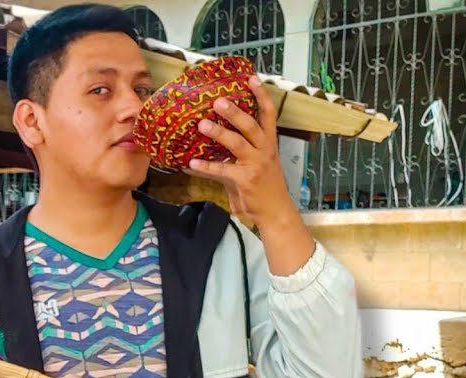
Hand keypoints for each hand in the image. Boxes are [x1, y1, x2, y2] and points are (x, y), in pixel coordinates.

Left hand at [184, 76, 298, 232]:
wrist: (275, 211)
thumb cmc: (262, 187)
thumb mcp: (251, 165)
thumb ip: (232, 155)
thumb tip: (204, 148)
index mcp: (268, 142)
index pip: (268, 113)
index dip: (261, 95)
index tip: (251, 78)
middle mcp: (265, 150)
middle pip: (251, 124)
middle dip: (235, 111)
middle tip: (218, 100)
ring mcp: (256, 164)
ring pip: (237, 143)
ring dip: (219, 133)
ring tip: (202, 124)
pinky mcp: (245, 180)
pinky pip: (223, 170)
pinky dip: (206, 167)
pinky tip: (190, 164)